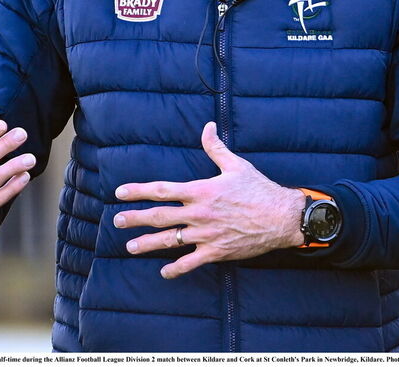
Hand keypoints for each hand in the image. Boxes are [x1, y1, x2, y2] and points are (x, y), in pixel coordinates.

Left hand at [113, 122, 304, 278]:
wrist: (281, 217)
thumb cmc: (259, 189)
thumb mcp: (236, 165)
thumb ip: (216, 148)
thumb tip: (207, 127)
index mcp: (201, 191)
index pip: (162, 190)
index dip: (139, 191)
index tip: (120, 192)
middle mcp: (199, 214)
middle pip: (160, 216)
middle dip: (135, 218)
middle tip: (116, 220)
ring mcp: (206, 235)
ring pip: (170, 241)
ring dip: (147, 244)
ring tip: (130, 246)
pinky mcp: (217, 251)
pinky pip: (191, 262)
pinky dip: (176, 268)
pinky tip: (164, 271)